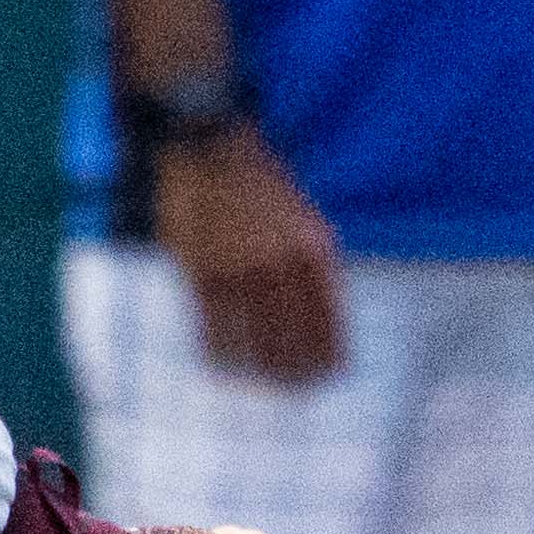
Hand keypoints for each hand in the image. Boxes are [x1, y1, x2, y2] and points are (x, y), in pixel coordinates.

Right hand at [156, 130, 346, 383]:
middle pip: (294, 337)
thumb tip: (319, 312)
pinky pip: (213, 326)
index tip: (330, 375)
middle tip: (296, 389)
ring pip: (254, 338)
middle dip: (297, 370)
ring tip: (263, 385)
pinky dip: (220, 352)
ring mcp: (239, 269)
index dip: (329, 353)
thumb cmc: (260, 179)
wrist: (208, 145)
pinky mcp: (202, 271)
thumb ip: (311, 260)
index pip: (328, 319)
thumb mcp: (302, 214)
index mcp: (312, 247)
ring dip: (260, 368)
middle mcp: (279, 262)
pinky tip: (223, 365)